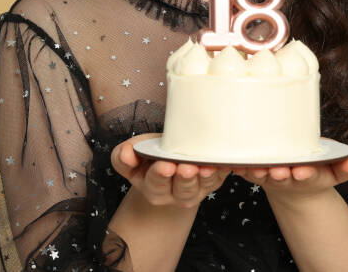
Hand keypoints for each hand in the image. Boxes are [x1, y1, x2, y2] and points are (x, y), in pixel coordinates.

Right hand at [111, 133, 231, 208]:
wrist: (169, 160)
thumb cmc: (149, 156)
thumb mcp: (132, 154)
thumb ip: (123, 157)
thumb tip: (126, 154)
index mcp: (154, 189)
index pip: (156, 184)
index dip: (160, 176)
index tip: (165, 166)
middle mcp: (176, 194)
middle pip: (182, 191)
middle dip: (185, 179)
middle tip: (186, 167)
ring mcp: (197, 189)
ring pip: (202, 187)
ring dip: (205, 177)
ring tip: (206, 167)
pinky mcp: (213, 181)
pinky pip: (220, 178)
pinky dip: (223, 171)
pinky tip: (224, 163)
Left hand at [232, 153, 347, 201]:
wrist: (292, 179)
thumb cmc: (314, 168)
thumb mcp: (333, 170)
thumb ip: (345, 167)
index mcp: (305, 176)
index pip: (306, 176)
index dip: (305, 174)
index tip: (302, 171)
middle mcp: (284, 178)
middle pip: (281, 177)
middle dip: (280, 175)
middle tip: (279, 171)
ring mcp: (266, 176)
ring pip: (259, 174)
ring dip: (256, 171)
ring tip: (254, 167)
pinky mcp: (249, 172)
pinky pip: (240, 170)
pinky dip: (234, 166)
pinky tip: (230, 161)